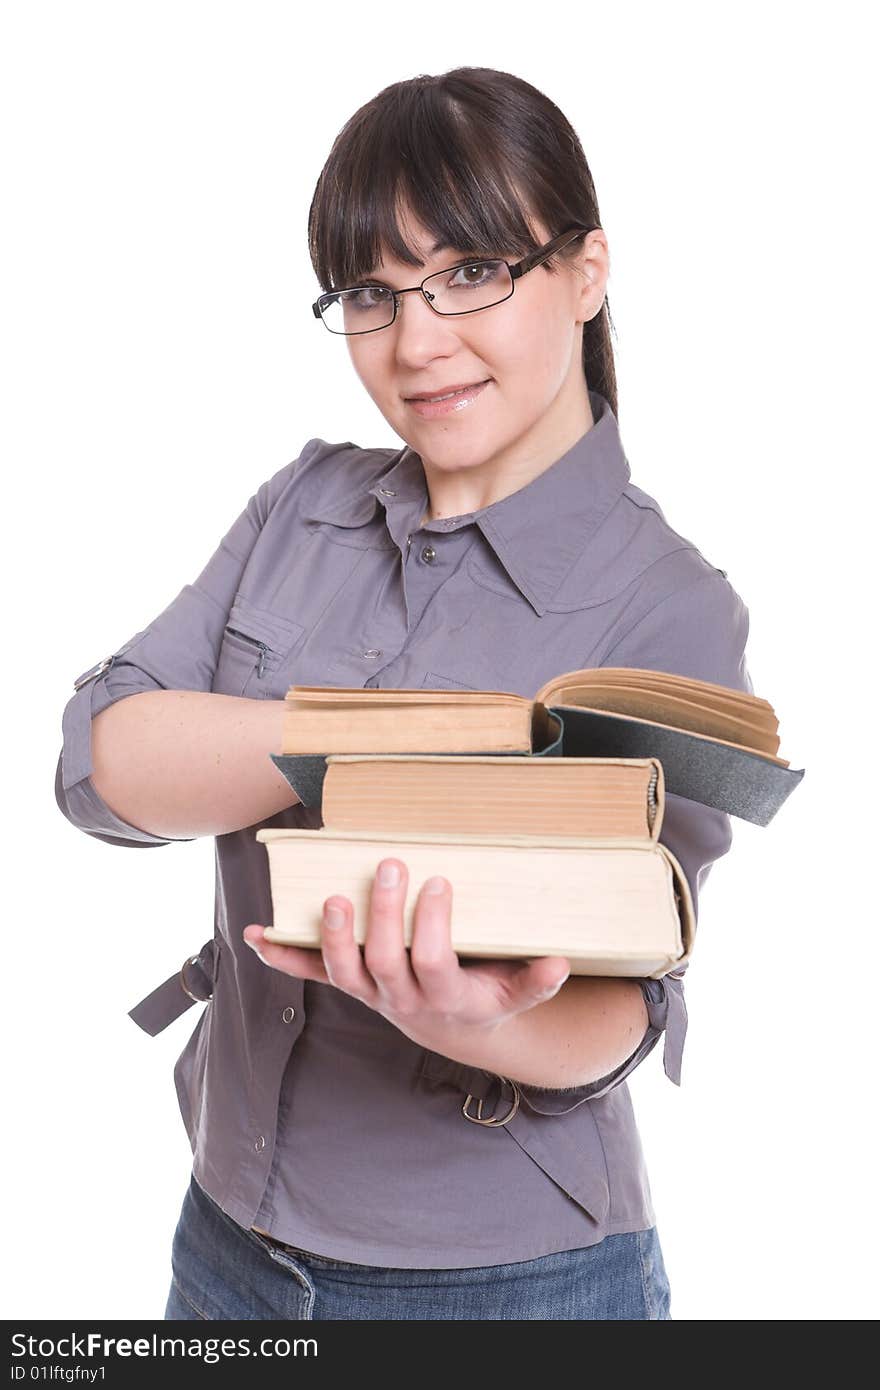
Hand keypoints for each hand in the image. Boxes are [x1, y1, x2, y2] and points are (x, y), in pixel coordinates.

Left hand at [242, 856, 570, 1052]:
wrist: (450, 1028)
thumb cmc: (485, 998)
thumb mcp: (515, 994)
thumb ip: (535, 981)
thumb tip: (561, 963)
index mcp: (445, 998)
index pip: (433, 963)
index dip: (432, 926)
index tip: (439, 882)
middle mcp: (400, 999)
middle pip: (383, 961)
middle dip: (384, 914)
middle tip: (391, 864)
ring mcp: (369, 992)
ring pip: (341, 971)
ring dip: (331, 935)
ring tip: (332, 897)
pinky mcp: (348, 983)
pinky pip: (309, 973)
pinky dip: (280, 956)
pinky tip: (253, 935)